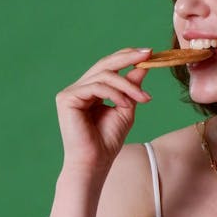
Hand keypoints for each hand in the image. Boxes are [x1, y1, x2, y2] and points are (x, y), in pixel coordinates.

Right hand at [55, 47, 152, 181]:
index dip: (127, 57)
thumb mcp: (125, 109)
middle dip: (128, 57)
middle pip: (104, 64)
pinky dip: (115, 93)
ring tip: (143, 98)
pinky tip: (126, 104)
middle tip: (148, 54)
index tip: (149, 53)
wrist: (95, 163)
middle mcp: (78, 88)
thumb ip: (131, 88)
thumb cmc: (108, 142)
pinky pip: (97, 86)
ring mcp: (70, 92)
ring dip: (128, 85)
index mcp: (90, 90)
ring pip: (104, 75)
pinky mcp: (67, 98)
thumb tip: (142, 66)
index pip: (108, 66)